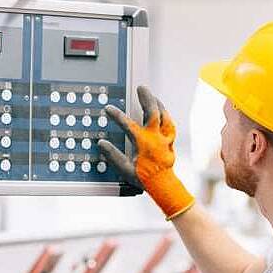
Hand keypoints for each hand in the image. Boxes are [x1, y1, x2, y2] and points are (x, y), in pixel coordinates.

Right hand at [98, 86, 194, 219]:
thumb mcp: (125, 169)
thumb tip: (102, 143)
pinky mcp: (170, 141)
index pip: (127, 124)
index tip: (109, 109)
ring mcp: (165, 138)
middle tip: (141, 88)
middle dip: (146, 98)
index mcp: (143, 142)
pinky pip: (170, 125)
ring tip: (152, 95)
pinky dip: (166, 117)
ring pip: (164, 116)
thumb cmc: (144, 178)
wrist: (163, 185)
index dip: (117, 115)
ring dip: (158, 104)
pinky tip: (162, 112)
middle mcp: (155, 137)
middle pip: (152, 112)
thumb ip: (112, 155)